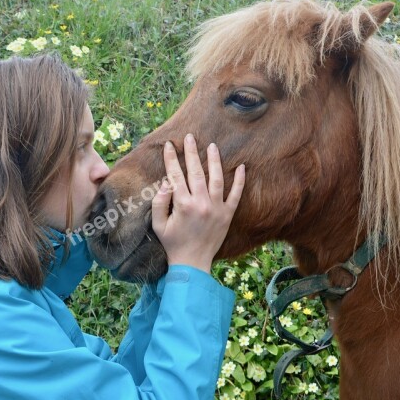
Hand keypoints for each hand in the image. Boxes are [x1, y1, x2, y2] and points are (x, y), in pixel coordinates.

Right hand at [151, 133, 244, 273]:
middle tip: (189, 137)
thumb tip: (166, 182)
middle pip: (196, 172)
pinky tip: (241, 166)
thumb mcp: (158, 225)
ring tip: (212, 146)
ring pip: (217, 178)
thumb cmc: (173, 244)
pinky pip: (236, 194)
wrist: (193, 263)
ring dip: (214, 160)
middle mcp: (201, 203)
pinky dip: (240, 180)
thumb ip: (159, 202)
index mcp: (182, 205)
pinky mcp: (227, 214)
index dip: (172, 159)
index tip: (170, 145)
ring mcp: (216, 208)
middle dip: (192, 152)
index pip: (176, 175)